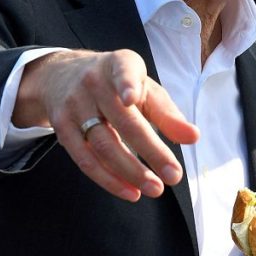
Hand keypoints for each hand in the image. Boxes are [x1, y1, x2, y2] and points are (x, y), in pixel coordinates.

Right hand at [14, 49, 199, 201]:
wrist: (61, 76)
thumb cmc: (116, 85)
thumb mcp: (144, 89)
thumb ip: (168, 114)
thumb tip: (193, 137)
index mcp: (120, 65)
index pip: (123, 72)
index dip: (127, 84)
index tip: (132, 98)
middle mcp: (94, 83)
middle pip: (123, 122)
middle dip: (151, 151)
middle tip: (174, 176)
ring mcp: (74, 106)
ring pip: (103, 145)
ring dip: (131, 172)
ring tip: (155, 188)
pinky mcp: (62, 128)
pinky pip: (85, 159)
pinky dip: (108, 179)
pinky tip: (129, 191)